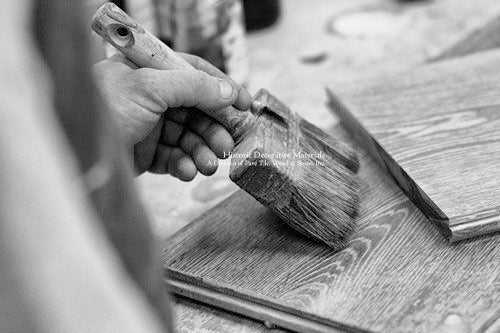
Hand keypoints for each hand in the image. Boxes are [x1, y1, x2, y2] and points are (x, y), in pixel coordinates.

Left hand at [93, 53, 251, 179]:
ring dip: (203, 152)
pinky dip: (184, 165)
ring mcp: (150, 127)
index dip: (222, 88)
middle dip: (214, 129)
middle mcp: (151, 98)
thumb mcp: (150, 88)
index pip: (195, 74)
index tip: (245, 105)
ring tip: (210, 164)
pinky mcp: (146, 154)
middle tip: (228, 146)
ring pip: (189, 138)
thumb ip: (194, 87)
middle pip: (197, 111)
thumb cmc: (103, 109)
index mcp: (149, 72)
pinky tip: (187, 170)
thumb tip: (229, 91)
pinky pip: (174, 159)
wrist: (76, 154)